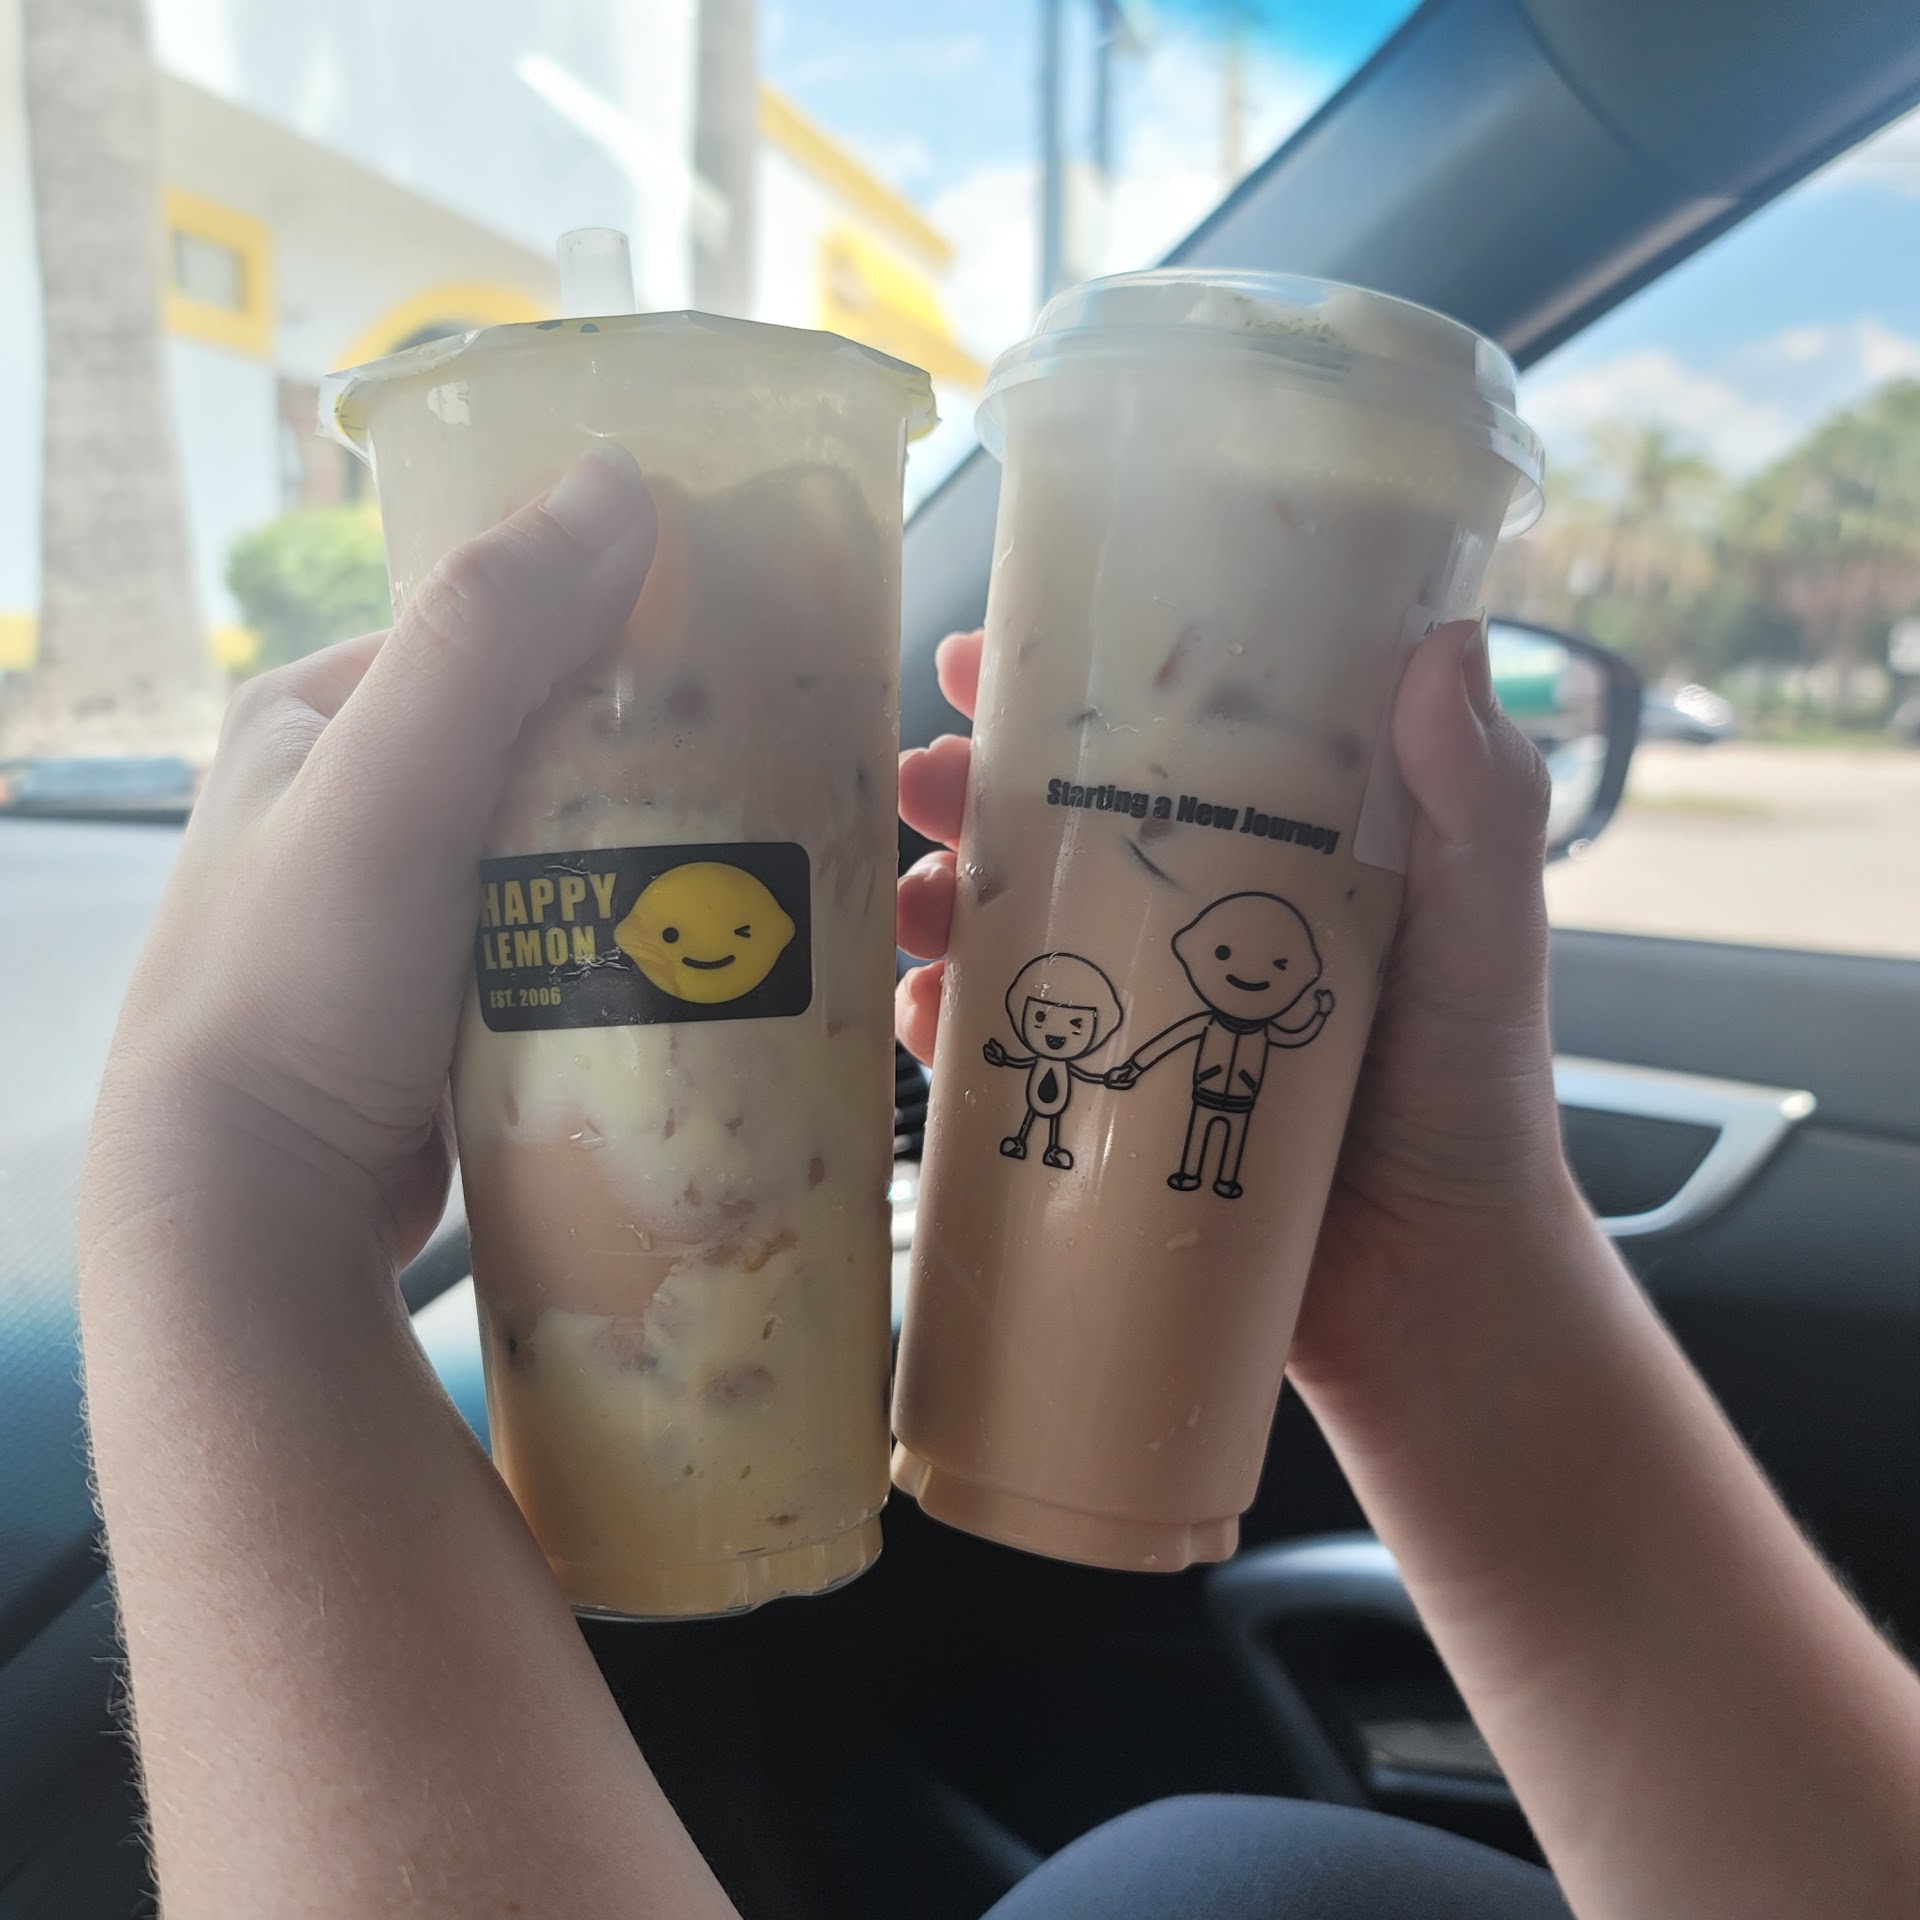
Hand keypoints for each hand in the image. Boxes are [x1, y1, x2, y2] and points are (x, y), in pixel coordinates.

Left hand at [84, 445, 658, 1273]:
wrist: (255, 1210)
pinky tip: (682, 947)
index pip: (487, 627)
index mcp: (313, 715)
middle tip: (753, 773)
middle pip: (536, 735)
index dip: (603, 622)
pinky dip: (616, 930)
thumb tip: (619, 481)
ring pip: (556, 840)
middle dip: (640, 751)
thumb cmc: (296, 985)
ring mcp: (395, 904)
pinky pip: (554, 930)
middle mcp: (348, 799)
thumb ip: (487, 633)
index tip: (723, 648)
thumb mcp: (388, 783)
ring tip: (740, 862)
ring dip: (639, 850)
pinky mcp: (439, 991)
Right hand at [895, 621, 1579, 1393]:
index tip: (979, 656)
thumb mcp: (1483, 929)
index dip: (1060, 695)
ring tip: (914, 901)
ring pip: (1006, 933)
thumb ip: (1477, 802)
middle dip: (966, 794)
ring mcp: (1138, 1014)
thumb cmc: (1471, 1091)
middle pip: (1050, 830)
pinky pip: (1002, 1054)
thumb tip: (1443, 645)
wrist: (1437, 1281)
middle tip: (925, 781)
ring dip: (938, 902)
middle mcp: (1186, 922)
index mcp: (1266, 852)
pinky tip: (929, 1011)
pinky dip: (947, 1025)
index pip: (1152, 746)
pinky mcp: (1104, 1109)